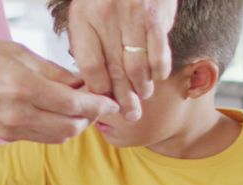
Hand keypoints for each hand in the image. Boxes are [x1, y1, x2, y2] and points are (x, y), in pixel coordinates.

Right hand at [0, 38, 118, 142]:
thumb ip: (53, 72)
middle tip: (96, 101)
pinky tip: (55, 112)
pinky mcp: (5, 137)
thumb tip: (81, 83)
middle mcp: (19, 114)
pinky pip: (41, 137)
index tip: (113, 102)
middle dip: (90, 117)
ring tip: (77, 107)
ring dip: (74, 125)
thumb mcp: (17, 53)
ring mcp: (11, 130)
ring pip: (59, 137)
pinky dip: (55, 128)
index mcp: (24, 88)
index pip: (75, 105)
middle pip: (71, 127)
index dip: (99, 105)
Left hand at [67, 0, 176, 120]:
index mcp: (84, 18)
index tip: (104, 103)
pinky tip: (157, 76)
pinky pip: (158, 54)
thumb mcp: (88, 11)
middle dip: (122, 98)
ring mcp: (131, 16)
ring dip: (141, 87)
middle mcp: (105, 18)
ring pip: (136, 66)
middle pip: (113, 71)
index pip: (89, 67)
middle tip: (130, 116)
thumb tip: (94, 84)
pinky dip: (159, 70)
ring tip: (143, 97)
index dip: (98, 90)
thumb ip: (89, 43)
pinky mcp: (155, 16)